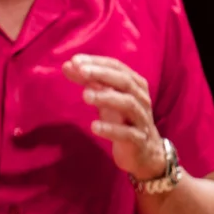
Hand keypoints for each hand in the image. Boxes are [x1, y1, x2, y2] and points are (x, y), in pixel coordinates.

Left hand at [64, 54, 165, 181]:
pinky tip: (94, 126)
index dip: (97, 62)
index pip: (117, 67)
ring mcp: (141, 120)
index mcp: (135, 85)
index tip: (75, 61)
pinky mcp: (139, 140)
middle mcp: (141, 99)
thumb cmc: (122, 119)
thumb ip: (88, 81)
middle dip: (103, 74)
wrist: (144, 152)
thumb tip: (68, 65)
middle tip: (81, 72)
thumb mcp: (105, 98)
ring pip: (129, 104)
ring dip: (106, 98)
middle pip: (125, 82)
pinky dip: (111, 129)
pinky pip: (128, 133)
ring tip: (85, 95)